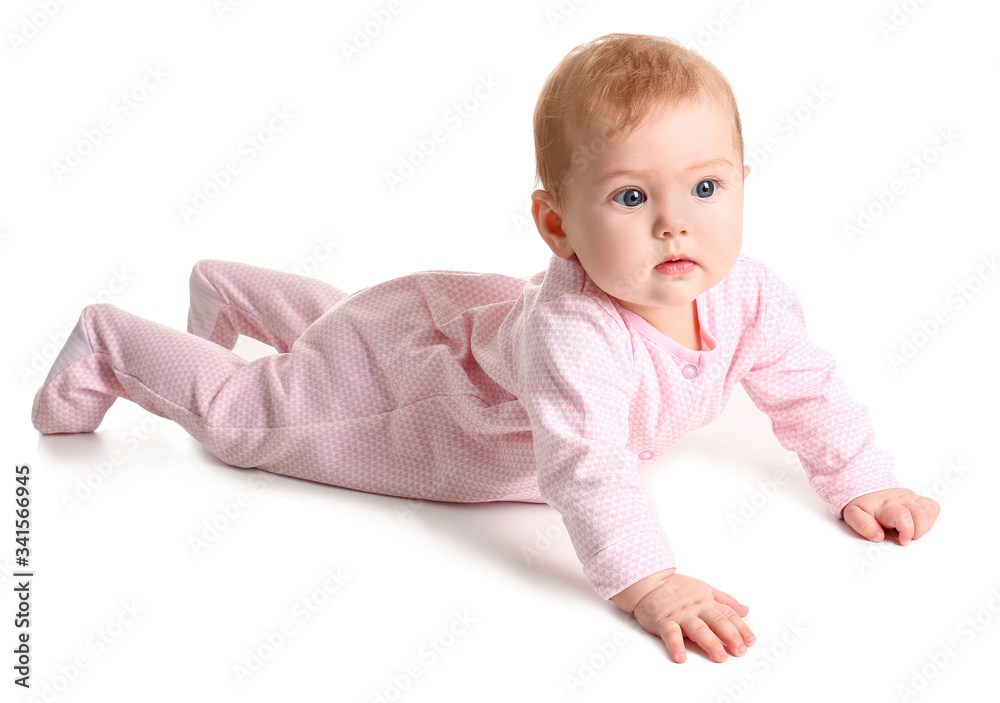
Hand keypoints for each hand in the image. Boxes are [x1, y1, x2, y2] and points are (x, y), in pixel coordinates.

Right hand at [615, 569, 754, 662]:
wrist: (649, 581)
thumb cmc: (677, 588)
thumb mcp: (704, 589)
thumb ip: (725, 601)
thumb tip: (745, 611)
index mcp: (707, 602)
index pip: (728, 615)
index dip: (740, 628)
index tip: (750, 641)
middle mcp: (696, 609)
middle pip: (716, 621)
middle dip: (730, 636)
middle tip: (739, 650)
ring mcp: (680, 615)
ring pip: (697, 629)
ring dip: (709, 643)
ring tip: (719, 656)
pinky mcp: (664, 621)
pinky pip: (670, 634)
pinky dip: (675, 645)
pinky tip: (681, 656)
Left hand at [843, 487, 939, 544]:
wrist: (865, 487)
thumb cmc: (862, 504)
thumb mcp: (853, 514)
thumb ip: (863, 525)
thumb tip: (878, 536)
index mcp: (886, 505)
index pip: (903, 515)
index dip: (907, 531)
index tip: (902, 540)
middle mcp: (901, 499)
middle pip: (920, 513)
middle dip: (917, 530)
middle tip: (906, 536)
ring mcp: (911, 497)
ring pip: (929, 510)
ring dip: (924, 525)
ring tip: (911, 530)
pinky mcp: (918, 498)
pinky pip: (933, 506)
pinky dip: (930, 518)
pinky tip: (918, 523)